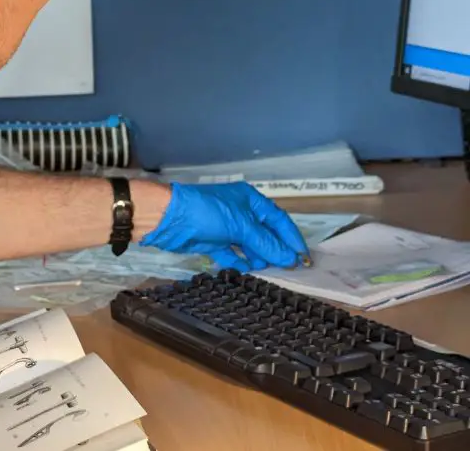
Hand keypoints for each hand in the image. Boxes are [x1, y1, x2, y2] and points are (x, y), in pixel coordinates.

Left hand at [139, 182, 309, 271]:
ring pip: (248, 245)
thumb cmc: (207, 213)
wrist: (168, 218)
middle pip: (265, 233)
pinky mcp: (212, 241)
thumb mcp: (240, 226)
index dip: (291, 238)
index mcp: (251, 201)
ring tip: (268, 270)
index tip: (303, 257)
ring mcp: (225, 227)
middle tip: (288, 268)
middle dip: (276, 249)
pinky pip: (230, 253)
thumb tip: (289, 258)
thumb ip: (265, 243)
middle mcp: (240, 212)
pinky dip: (238, 262)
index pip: (278, 220)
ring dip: (258, 257)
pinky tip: (247, 271)